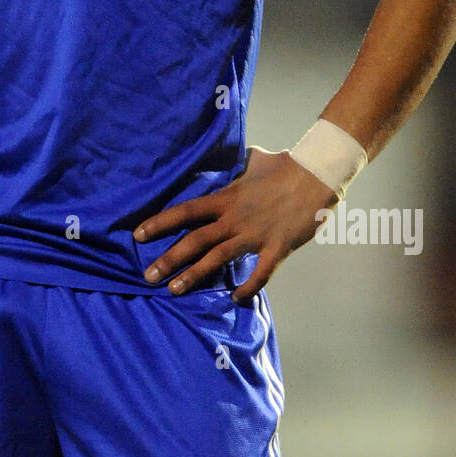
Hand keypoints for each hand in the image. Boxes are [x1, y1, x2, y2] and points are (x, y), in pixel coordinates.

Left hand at [134, 146, 337, 303]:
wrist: (317, 173)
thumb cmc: (285, 165)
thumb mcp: (252, 160)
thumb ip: (235, 167)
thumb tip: (227, 158)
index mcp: (226, 197)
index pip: (185, 211)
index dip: (160, 223)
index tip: (138, 235)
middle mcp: (234, 218)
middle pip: (194, 241)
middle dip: (168, 259)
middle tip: (148, 276)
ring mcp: (255, 235)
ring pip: (217, 259)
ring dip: (194, 276)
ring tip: (173, 291)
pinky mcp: (277, 247)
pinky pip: (260, 273)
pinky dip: (247, 287)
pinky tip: (235, 298)